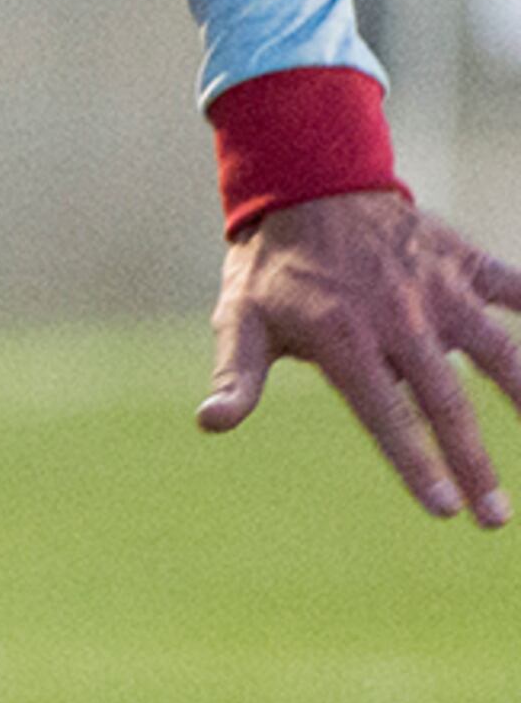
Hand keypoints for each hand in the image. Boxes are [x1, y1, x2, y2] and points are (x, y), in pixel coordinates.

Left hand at [199, 189, 520, 525]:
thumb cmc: (273, 267)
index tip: (443, 509)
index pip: (384, 413)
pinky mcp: (464, 262)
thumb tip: (211, 423)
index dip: (414, 463)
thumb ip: (237, 375)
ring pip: (499, 350)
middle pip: (446, 400)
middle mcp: (399, 317)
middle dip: (474, 463)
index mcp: (344, 337)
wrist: (307, 184)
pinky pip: (516, 289)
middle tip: (496, 519)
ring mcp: (438, 288)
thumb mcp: (241, 319)